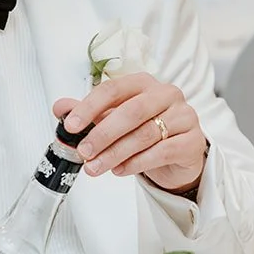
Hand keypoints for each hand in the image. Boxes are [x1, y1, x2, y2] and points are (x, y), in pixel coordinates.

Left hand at [54, 74, 207, 194]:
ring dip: (116, 153)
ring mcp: (184, 116)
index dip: (89, 107)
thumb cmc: (144, 131)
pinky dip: (137, 163)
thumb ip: (89, 113)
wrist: (178, 154)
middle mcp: (166, 94)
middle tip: (83, 152)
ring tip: (96, 167)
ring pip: (145, 134)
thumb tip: (60, 107)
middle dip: (103, 134)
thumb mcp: (114, 120)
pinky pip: (163, 151)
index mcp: (143, 83)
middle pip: (131, 111)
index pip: (113, 89)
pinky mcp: (193, 141)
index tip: (70, 126)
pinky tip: (121, 170)